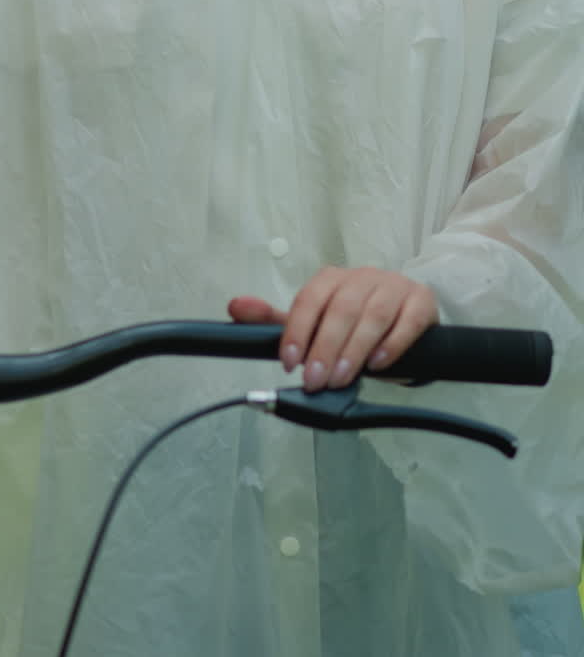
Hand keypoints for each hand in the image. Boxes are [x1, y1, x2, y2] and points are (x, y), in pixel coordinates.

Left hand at [228, 267, 437, 390]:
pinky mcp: (421, 301)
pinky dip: (393, 342)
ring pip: (373, 314)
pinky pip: (408, 319)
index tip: (289, 361)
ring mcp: (394, 286)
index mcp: (332, 279)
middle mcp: (363, 277)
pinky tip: (379, 363)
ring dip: (355, 348)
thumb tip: (235, 307)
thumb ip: (275, 320)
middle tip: (316, 379)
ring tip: (341, 378)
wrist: (403, 319)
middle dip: (325, 347)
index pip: (310, 298)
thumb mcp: (314, 323)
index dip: (297, 330)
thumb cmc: (353, 323)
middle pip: (341, 308)